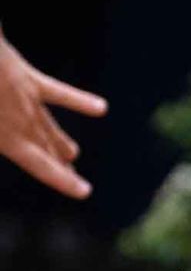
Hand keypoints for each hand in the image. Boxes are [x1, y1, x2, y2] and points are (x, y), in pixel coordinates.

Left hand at [0, 33, 105, 197]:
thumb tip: (4, 141)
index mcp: (7, 138)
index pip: (41, 166)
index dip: (64, 181)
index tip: (85, 191)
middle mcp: (23, 122)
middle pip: (46, 149)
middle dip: (60, 167)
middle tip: (75, 178)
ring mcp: (29, 100)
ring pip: (50, 127)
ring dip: (61, 142)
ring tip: (73, 153)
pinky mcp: (29, 79)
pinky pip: (58, 93)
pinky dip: (79, 101)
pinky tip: (101, 108)